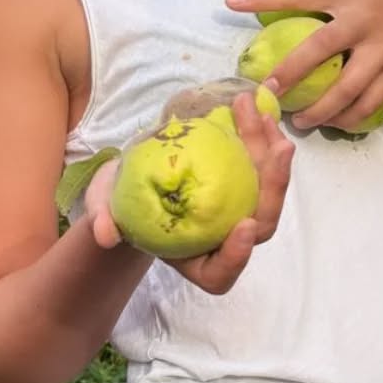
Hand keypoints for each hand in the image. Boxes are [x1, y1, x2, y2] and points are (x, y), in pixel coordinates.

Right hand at [82, 91, 294, 294]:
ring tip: (263, 117)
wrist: (131, 176)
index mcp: (193, 259)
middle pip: (260, 225)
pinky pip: (262, 164)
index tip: (243, 226)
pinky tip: (258, 110)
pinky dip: (262, 137)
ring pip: (267, 190)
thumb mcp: (104, 207)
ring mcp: (236, 209)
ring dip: (271, 152)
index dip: (236, 256)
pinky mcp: (242, 182)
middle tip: (278, 151)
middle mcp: (222, 238)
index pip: (220, 272)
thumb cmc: (118, 201)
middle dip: (274, 189)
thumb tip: (105, 233)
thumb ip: (103, 219)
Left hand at [224, 0, 382, 129]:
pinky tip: (332, 124)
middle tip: (266, 92)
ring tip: (298, 121)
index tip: (231, 3)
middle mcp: (364, 21)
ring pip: (346, 88)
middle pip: (319, 50)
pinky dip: (349, 118)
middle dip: (289, 73)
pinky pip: (369, 103)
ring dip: (319, 109)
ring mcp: (382, 51)